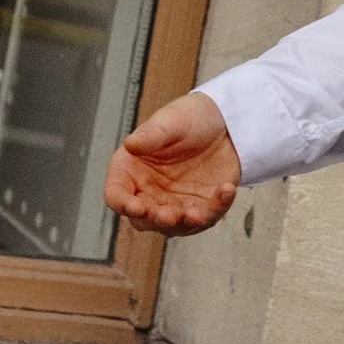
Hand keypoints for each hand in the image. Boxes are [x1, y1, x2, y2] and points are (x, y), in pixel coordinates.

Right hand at [105, 92, 241, 234]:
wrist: (225, 122)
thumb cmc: (189, 117)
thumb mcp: (170, 120)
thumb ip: (151, 135)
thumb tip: (130, 144)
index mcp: (131, 169)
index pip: (116, 194)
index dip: (123, 204)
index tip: (136, 207)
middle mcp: (149, 191)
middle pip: (142, 219)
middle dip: (155, 220)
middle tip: (167, 215)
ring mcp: (174, 203)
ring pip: (173, 226)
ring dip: (183, 224)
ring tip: (197, 214)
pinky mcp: (201, 207)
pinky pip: (207, 216)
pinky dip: (217, 208)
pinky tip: (226, 190)